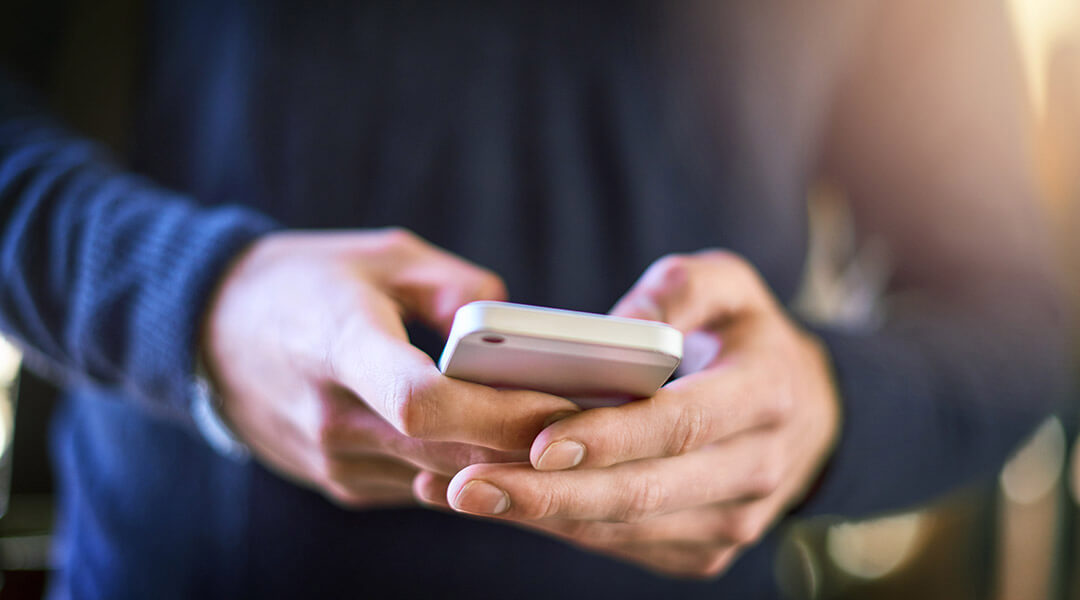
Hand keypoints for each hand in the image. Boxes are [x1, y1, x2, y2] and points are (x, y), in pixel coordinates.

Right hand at [202, 228, 578, 508]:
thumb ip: (456, 286)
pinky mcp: (340, 481)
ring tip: (566, 430)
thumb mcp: (381, 255)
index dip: (498, 411)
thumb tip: (518, 329)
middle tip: (598, 420)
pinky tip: (504, 443)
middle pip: (446, 450)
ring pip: (441, 478)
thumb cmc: (305, 281)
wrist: (211, 331)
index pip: (420, 400)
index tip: (563, 402)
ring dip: (503, 460)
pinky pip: (420, 485)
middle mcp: (330, 415)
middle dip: (526, 442)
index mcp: (338, 343)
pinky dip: (465, 467)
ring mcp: (331, 460)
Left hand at [415, 250, 840, 576]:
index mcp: (765, 396)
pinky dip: (559, 527)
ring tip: (462, 493)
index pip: (683, 425)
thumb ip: (686, 284)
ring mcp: (733, 521)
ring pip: (624, 528)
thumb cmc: (747, 338)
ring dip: (540, 516)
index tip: (542, 443)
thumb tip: (626, 321)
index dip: (613, 437)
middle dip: (550, 495)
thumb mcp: (734, 286)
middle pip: (643, 493)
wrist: (804, 414)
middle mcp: (754, 469)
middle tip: (468, 486)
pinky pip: (621, 543)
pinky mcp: (703, 549)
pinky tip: (502, 503)